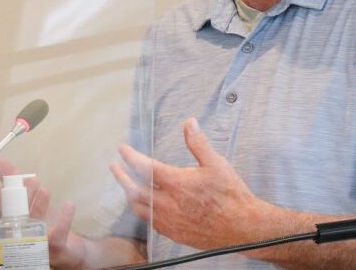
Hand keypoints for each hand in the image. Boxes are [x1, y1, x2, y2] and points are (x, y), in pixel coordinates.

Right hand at [0, 159, 87, 268]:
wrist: (70, 249)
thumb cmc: (45, 223)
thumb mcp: (29, 200)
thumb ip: (14, 182)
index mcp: (14, 221)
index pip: (1, 209)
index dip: (4, 194)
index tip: (12, 177)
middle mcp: (22, 234)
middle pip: (16, 218)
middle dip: (22, 199)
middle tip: (32, 181)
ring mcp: (38, 242)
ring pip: (35, 225)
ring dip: (40, 205)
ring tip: (46, 190)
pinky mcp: (56, 247)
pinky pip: (58, 235)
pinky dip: (64, 219)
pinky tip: (68, 204)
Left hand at [109, 118, 265, 249]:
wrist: (242, 228)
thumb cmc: (230, 195)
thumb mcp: (215, 163)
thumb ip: (198, 143)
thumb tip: (189, 123)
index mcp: (175, 182)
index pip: (144, 167)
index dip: (130, 156)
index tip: (122, 149)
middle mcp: (167, 203)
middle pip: (134, 189)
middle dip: (121, 176)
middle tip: (114, 167)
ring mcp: (169, 221)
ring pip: (139, 208)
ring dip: (129, 195)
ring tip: (126, 186)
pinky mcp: (174, 233)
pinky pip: (151, 222)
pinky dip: (143, 211)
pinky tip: (146, 208)